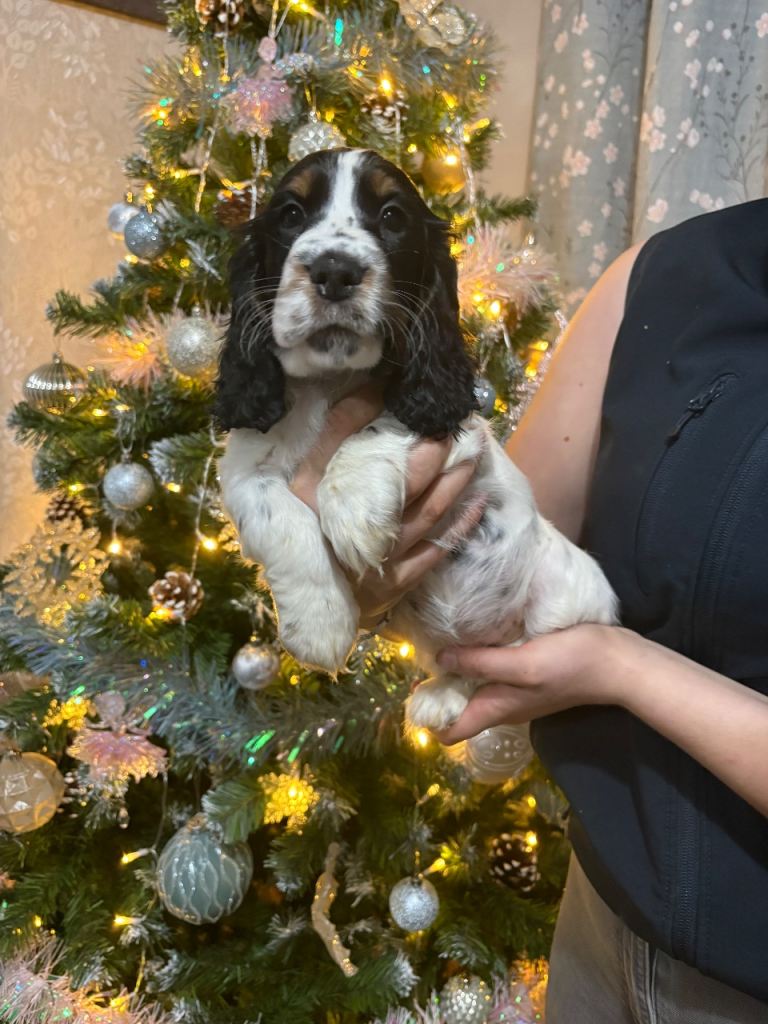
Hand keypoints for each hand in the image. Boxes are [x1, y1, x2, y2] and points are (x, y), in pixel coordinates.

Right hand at [290, 388, 483, 628]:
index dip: (395, 426)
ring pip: (429, 511)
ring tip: (474, 452)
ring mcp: (379, 557)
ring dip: (456, 479)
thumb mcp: (303, 481)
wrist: (306, 600)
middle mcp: (352, 526)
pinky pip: (437, 548)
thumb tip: (372, 388)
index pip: (359, 448)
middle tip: (458, 423)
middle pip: (408, 480)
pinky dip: (460, 524)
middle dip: (438, 449)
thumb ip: (335, 432)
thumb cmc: (303, 530)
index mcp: (320, 497)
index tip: (419, 406)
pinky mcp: (397, 581)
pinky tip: (477, 501)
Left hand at [433, 623, 641, 743]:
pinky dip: (479, 656)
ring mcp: (516, 688)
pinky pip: (493, 668)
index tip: (413, 691)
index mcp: (496, 709)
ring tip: (440, 637)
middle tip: (420, 652)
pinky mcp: (528, 670)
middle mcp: (502, 703)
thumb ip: (481, 663)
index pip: (451, 732)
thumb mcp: (521, 664)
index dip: (428, 719)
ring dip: (457, 668)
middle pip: (458, 706)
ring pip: (474, 686)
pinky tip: (475, 631)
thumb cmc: (570, 665)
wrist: (617, 662)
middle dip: (437, 687)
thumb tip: (438, 659)